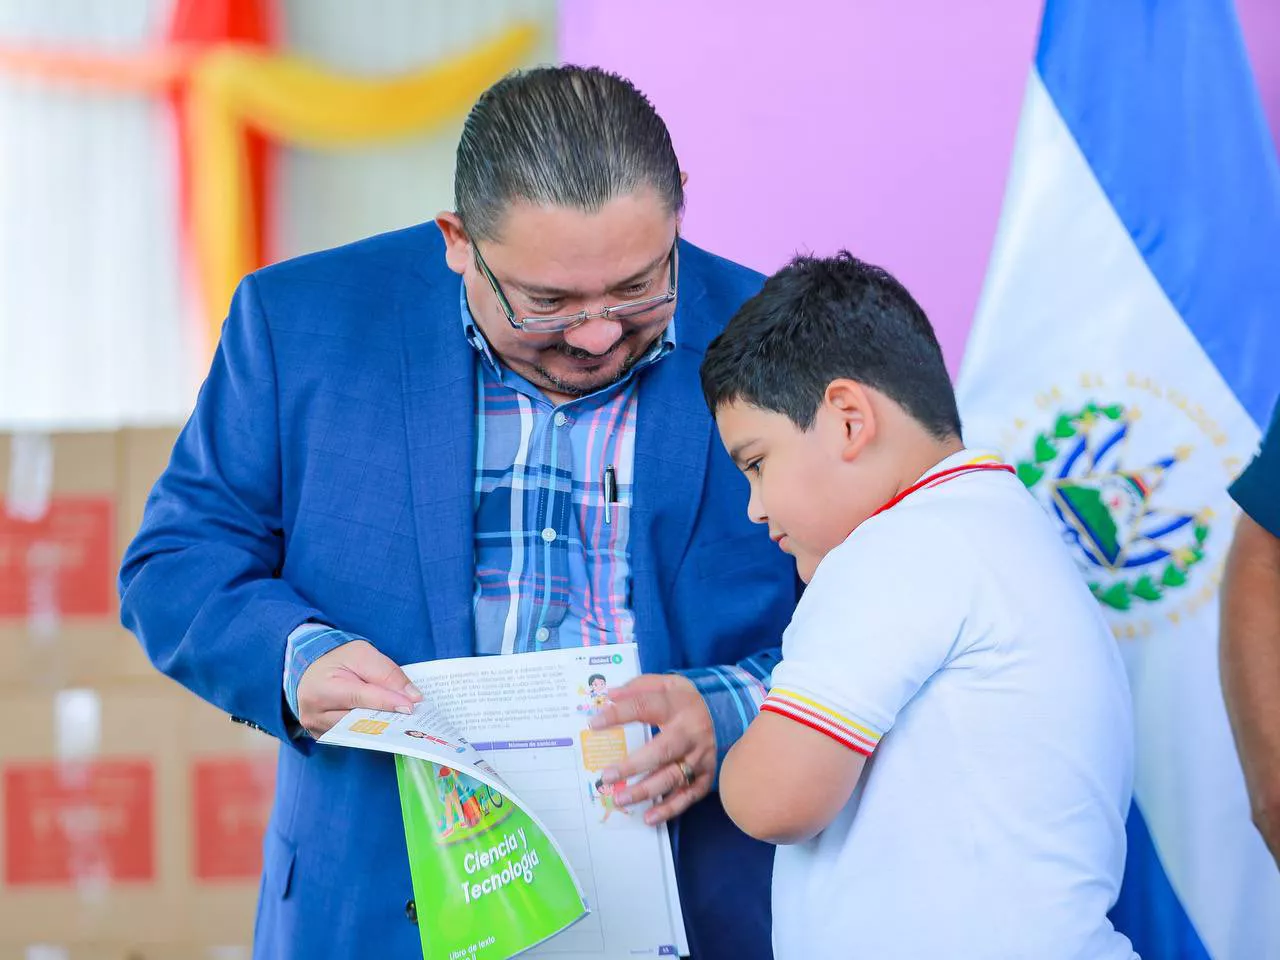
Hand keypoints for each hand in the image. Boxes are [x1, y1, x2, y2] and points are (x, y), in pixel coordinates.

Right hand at [295, 639, 422, 737]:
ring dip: (382, 726)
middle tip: (414, 716)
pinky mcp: (323, 736)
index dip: (388, 702)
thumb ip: (387, 674)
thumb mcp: (363, 654)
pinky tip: (387, 724)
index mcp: (321, 688)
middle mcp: (314, 713)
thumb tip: (412, 697)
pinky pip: (352, 737)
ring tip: (405, 720)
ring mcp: (317, 729)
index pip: (360, 697)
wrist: (312, 668)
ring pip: (358, 732)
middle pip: (359, 720)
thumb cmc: (338, 659)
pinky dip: (371, 730)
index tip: (411, 706)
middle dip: (388, 717)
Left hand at [588, 674, 715, 824]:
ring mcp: (700, 756)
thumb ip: (636, 687)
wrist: (720, 711)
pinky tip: (650, 817)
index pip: (644, 706)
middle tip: (607, 775)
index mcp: (677, 705)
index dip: (618, 714)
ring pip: (673, 777)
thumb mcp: (663, 683)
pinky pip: (689, 796)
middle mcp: (691, 732)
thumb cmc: (681, 700)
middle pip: (662, 750)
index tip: (593, 723)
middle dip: (633, 765)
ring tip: (620, 799)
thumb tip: (608, 695)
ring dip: (646, 791)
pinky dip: (670, 809)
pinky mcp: (707, 775)